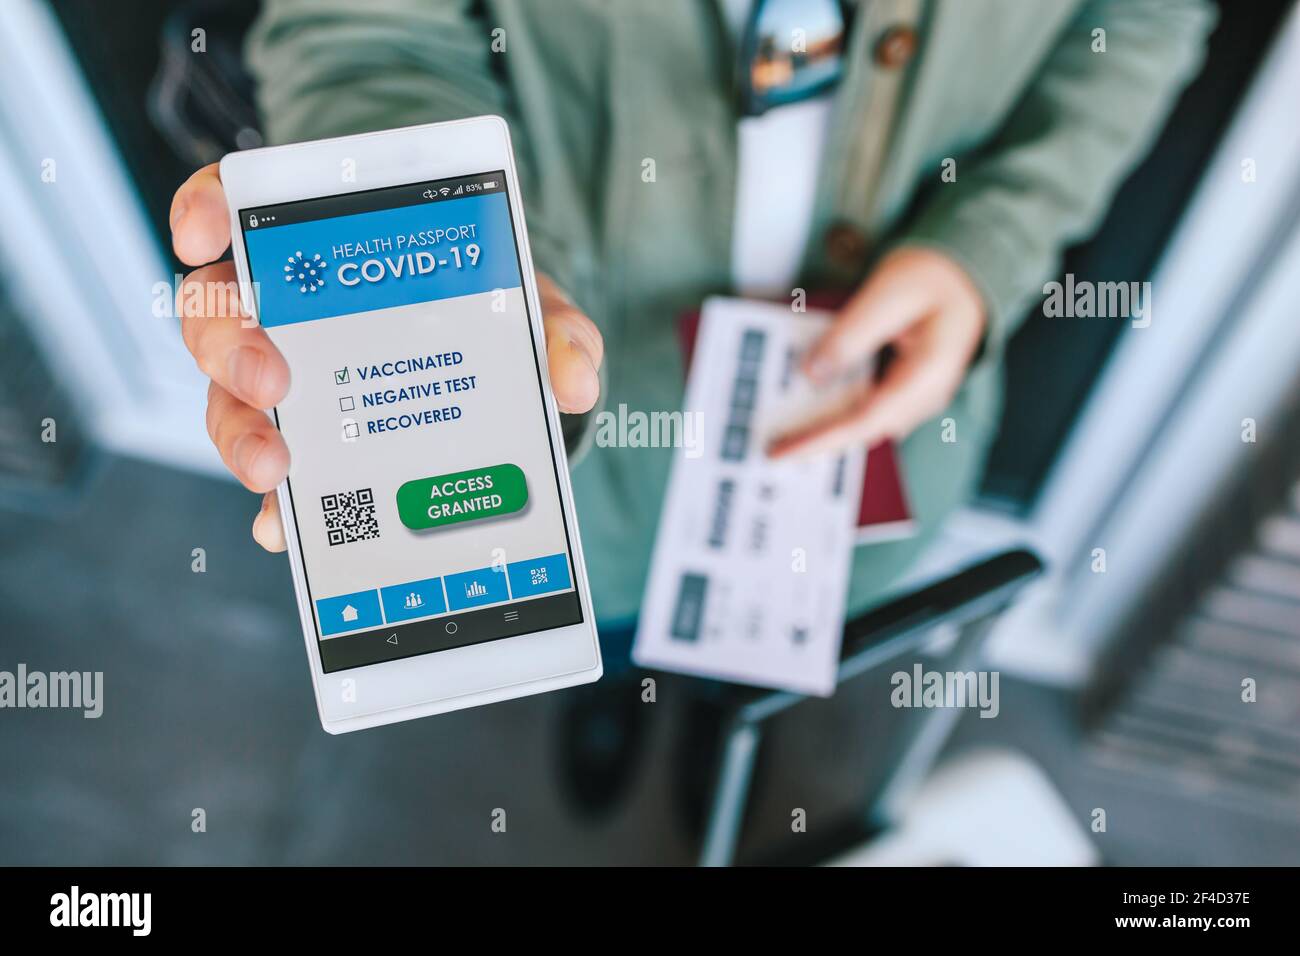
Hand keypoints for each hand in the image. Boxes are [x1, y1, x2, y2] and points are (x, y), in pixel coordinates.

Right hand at [170, 163, 603, 551]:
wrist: (496, 366)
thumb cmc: (490, 312)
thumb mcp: (526, 306)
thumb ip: (555, 329)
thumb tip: (576, 379)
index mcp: (320, 250)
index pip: (235, 205)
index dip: (204, 209)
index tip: (202, 234)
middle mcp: (283, 312)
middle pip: (215, 315)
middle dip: (230, 347)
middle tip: (272, 381)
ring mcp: (284, 384)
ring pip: (224, 400)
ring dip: (240, 434)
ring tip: (276, 470)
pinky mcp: (302, 450)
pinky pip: (272, 479)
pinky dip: (274, 507)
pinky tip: (287, 529)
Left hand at [768, 246, 985, 457]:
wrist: (965, 271)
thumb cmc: (934, 276)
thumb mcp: (887, 294)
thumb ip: (850, 335)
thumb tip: (811, 374)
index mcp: (928, 374)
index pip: (866, 420)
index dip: (820, 440)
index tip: (781, 451)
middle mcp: (926, 396)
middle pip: (863, 430)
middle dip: (816, 440)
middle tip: (771, 446)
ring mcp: (918, 397)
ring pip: (864, 423)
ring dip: (824, 427)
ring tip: (783, 432)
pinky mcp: (904, 390)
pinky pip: (867, 408)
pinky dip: (836, 409)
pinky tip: (808, 405)